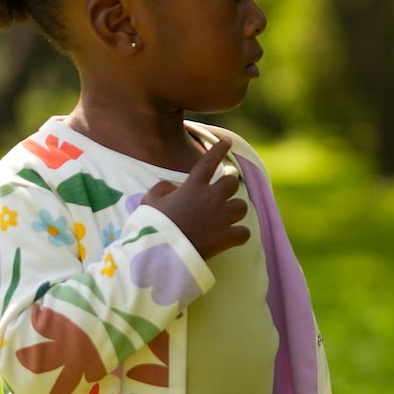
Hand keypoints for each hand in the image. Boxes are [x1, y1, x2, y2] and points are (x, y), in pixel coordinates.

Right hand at [138, 136, 249, 259]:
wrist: (161, 252)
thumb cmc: (152, 225)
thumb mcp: (149, 201)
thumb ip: (162, 188)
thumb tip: (171, 187)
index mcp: (193, 186)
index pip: (209, 160)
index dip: (220, 149)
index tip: (228, 141)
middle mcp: (211, 198)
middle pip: (233, 182)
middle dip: (229, 185)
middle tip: (223, 192)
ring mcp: (221, 218)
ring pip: (242, 206)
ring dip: (236, 209)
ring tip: (227, 216)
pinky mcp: (226, 238)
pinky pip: (244, 232)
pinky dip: (240, 234)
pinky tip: (233, 237)